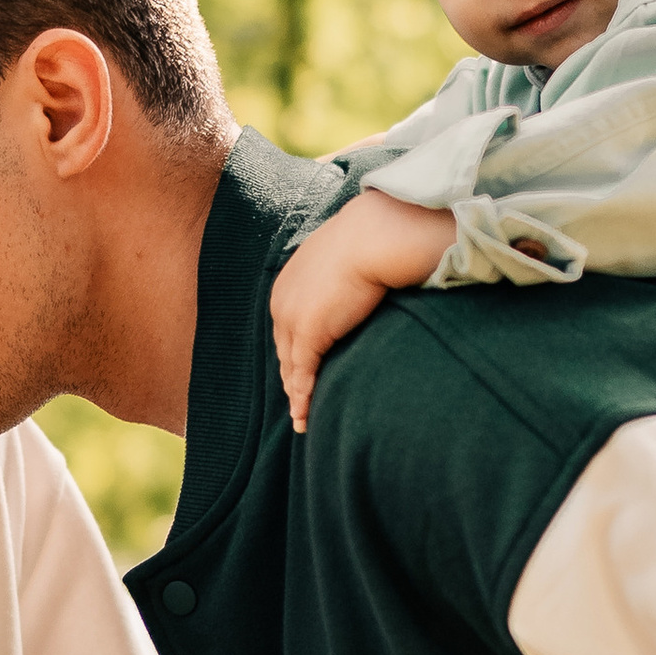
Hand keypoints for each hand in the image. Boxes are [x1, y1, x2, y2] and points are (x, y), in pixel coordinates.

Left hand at [270, 195, 456, 431]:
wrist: (372, 236)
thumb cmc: (368, 240)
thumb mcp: (344, 257)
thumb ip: (340, 274)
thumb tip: (358, 282)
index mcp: (288, 283)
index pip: (286, 328)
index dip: (293, 353)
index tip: (299, 372)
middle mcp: (283, 302)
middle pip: (284, 350)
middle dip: (291, 378)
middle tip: (298, 403)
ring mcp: (293, 318)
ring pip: (291, 366)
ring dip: (296, 395)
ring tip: (301, 419)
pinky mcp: (310, 332)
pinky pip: (303, 373)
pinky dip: (303, 396)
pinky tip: (305, 415)